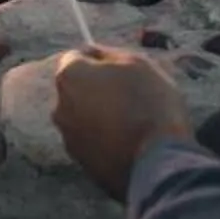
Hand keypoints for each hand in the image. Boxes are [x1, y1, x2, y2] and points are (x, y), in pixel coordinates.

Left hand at [51, 48, 192, 200]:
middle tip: (129, 96)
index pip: (76, 58)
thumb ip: (108, 54)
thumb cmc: (150, 103)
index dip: (98, 61)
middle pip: (77, 90)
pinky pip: (93, 143)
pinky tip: (131, 143)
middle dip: (97, 89)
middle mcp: (60, 108)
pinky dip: (106, 140)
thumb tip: (94, 54)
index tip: (120, 70)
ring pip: (84, 118)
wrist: (159, 161)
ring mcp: (69, 139)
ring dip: (101, 116)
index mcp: (69, 77)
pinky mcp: (82, 164)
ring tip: (134, 122)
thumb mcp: (136, 62)